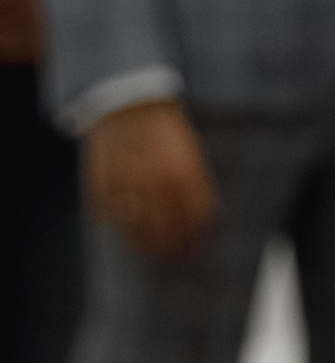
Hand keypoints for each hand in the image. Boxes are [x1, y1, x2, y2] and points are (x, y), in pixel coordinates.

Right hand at [84, 97, 218, 260]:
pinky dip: (119, 226)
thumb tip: (203, 225)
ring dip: (145, 248)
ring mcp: (127, 188)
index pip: (197, 223)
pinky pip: (111, 220)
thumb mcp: (190, 154)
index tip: (196, 251)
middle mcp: (156, 185)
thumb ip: (195, 188)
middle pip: (167, 235)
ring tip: (150, 253)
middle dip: (172, 252)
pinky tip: (126, 229)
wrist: (129, 103)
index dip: (197, 242)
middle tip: (173, 260)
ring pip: (137, 235)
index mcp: (185, 175)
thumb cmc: (164, 130)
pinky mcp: (101, 189)